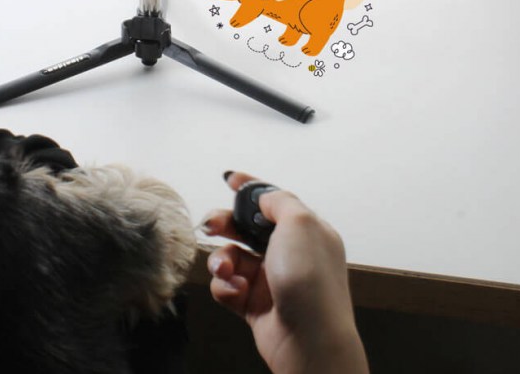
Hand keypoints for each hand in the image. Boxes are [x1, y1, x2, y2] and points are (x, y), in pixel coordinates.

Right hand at [201, 172, 368, 373]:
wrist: (309, 340)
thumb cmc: (309, 280)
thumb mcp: (300, 224)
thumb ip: (278, 201)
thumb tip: (263, 196)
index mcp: (306, 232)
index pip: (274, 202)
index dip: (250, 189)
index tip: (229, 179)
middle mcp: (288, 253)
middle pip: (245, 228)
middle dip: (225, 224)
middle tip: (210, 226)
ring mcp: (270, 279)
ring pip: (231, 257)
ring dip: (222, 260)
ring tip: (226, 270)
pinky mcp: (254, 304)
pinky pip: (227, 285)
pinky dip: (226, 286)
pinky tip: (236, 292)